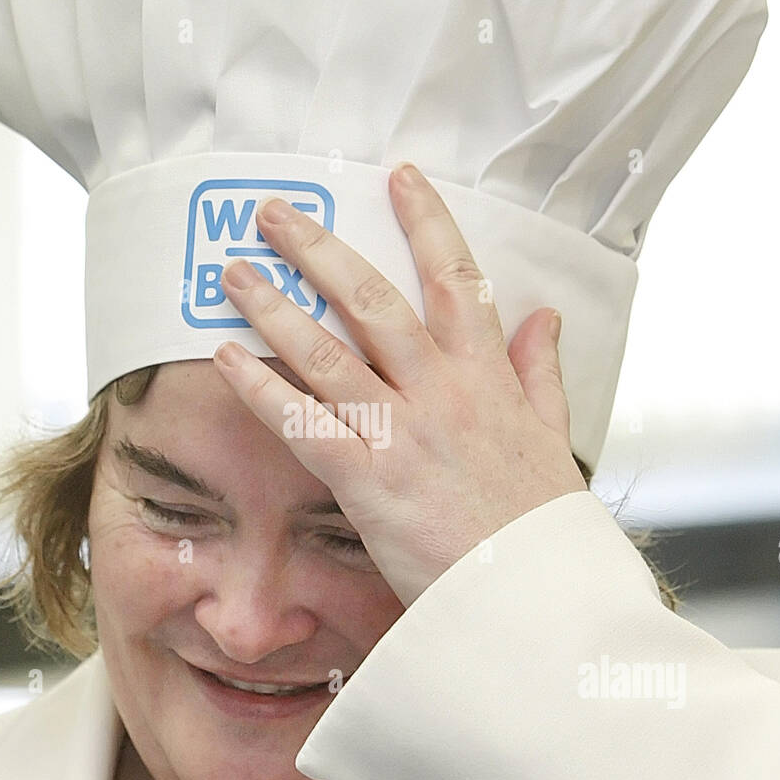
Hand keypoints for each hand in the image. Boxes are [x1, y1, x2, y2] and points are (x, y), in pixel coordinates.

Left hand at [212, 162, 587, 607]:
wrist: (537, 603)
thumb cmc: (542, 529)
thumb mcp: (554, 439)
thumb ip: (541, 373)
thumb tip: (546, 314)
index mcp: (490, 378)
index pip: (459, 279)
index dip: (426, 221)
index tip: (398, 176)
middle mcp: (444, 392)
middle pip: (373, 299)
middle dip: (318, 248)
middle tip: (273, 213)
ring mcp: (404, 434)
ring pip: (328, 351)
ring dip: (273, 306)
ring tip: (232, 273)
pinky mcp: (369, 482)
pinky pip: (302, 423)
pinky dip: (260, 386)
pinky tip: (225, 357)